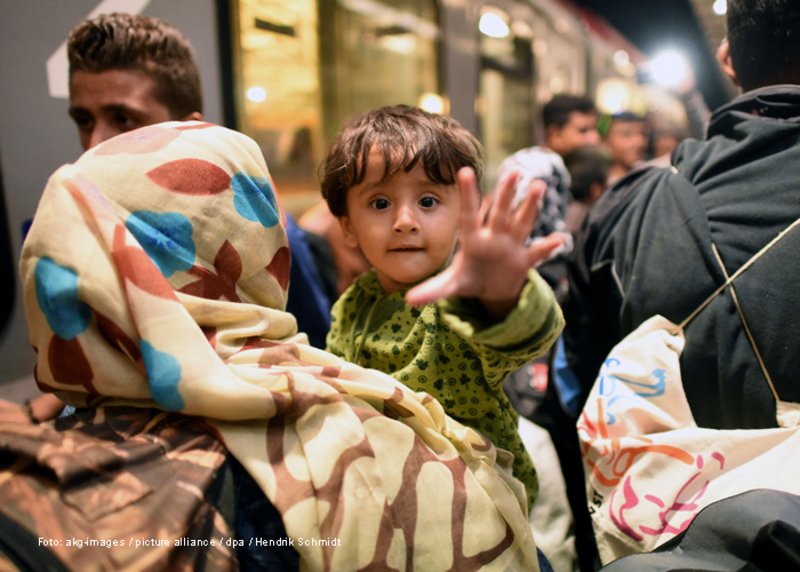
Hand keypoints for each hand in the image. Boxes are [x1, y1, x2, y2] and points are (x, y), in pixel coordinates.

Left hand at [405, 167, 564, 318]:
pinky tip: (559, 239)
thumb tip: (408, 301)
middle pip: (500, 213)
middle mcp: (493, 237)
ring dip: (530, 207)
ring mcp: (511, 246)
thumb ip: (432, 290)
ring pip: (521, 223)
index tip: (465, 171)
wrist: (492, 290)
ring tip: (539, 186)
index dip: (468, 194)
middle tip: (514, 171)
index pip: (469, 213)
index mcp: (473, 239)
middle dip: (507, 194)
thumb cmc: (469, 278)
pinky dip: (547, 247)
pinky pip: (536, 253)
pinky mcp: (524, 261)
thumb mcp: (451, 285)